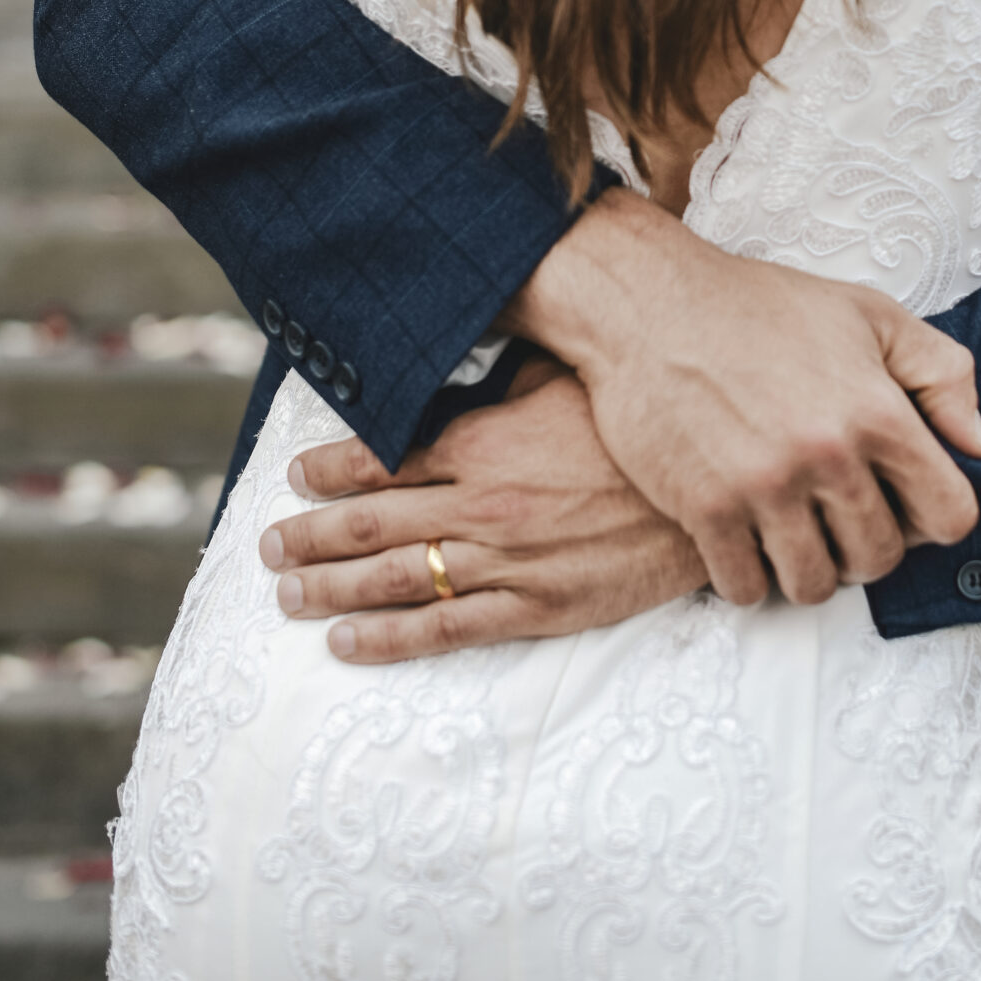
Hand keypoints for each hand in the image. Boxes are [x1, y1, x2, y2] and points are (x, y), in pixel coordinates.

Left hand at [261, 364, 705, 662]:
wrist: (712, 494)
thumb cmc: (638, 425)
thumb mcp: (565, 376)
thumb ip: (500, 374)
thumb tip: (458, 336)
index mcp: (484, 442)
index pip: (383, 458)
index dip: (331, 470)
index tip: (295, 477)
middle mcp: (482, 507)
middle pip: (371, 525)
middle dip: (310, 537)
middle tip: (268, 546)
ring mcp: (506, 564)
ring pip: (394, 581)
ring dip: (330, 591)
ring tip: (287, 595)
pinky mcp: (537, 609)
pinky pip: (444, 630)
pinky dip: (387, 641)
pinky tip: (346, 645)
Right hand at [505, 190, 980, 607]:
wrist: (651, 303)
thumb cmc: (761, 306)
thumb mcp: (868, 313)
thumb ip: (941, 372)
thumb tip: (979, 446)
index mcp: (877, 411)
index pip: (949, 516)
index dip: (932, 518)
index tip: (902, 503)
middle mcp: (827, 455)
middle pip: (880, 560)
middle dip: (866, 548)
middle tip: (838, 518)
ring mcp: (763, 487)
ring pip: (814, 585)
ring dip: (809, 570)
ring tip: (794, 535)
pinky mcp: (704, 508)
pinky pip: (745, 588)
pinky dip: (749, 577)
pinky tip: (745, 541)